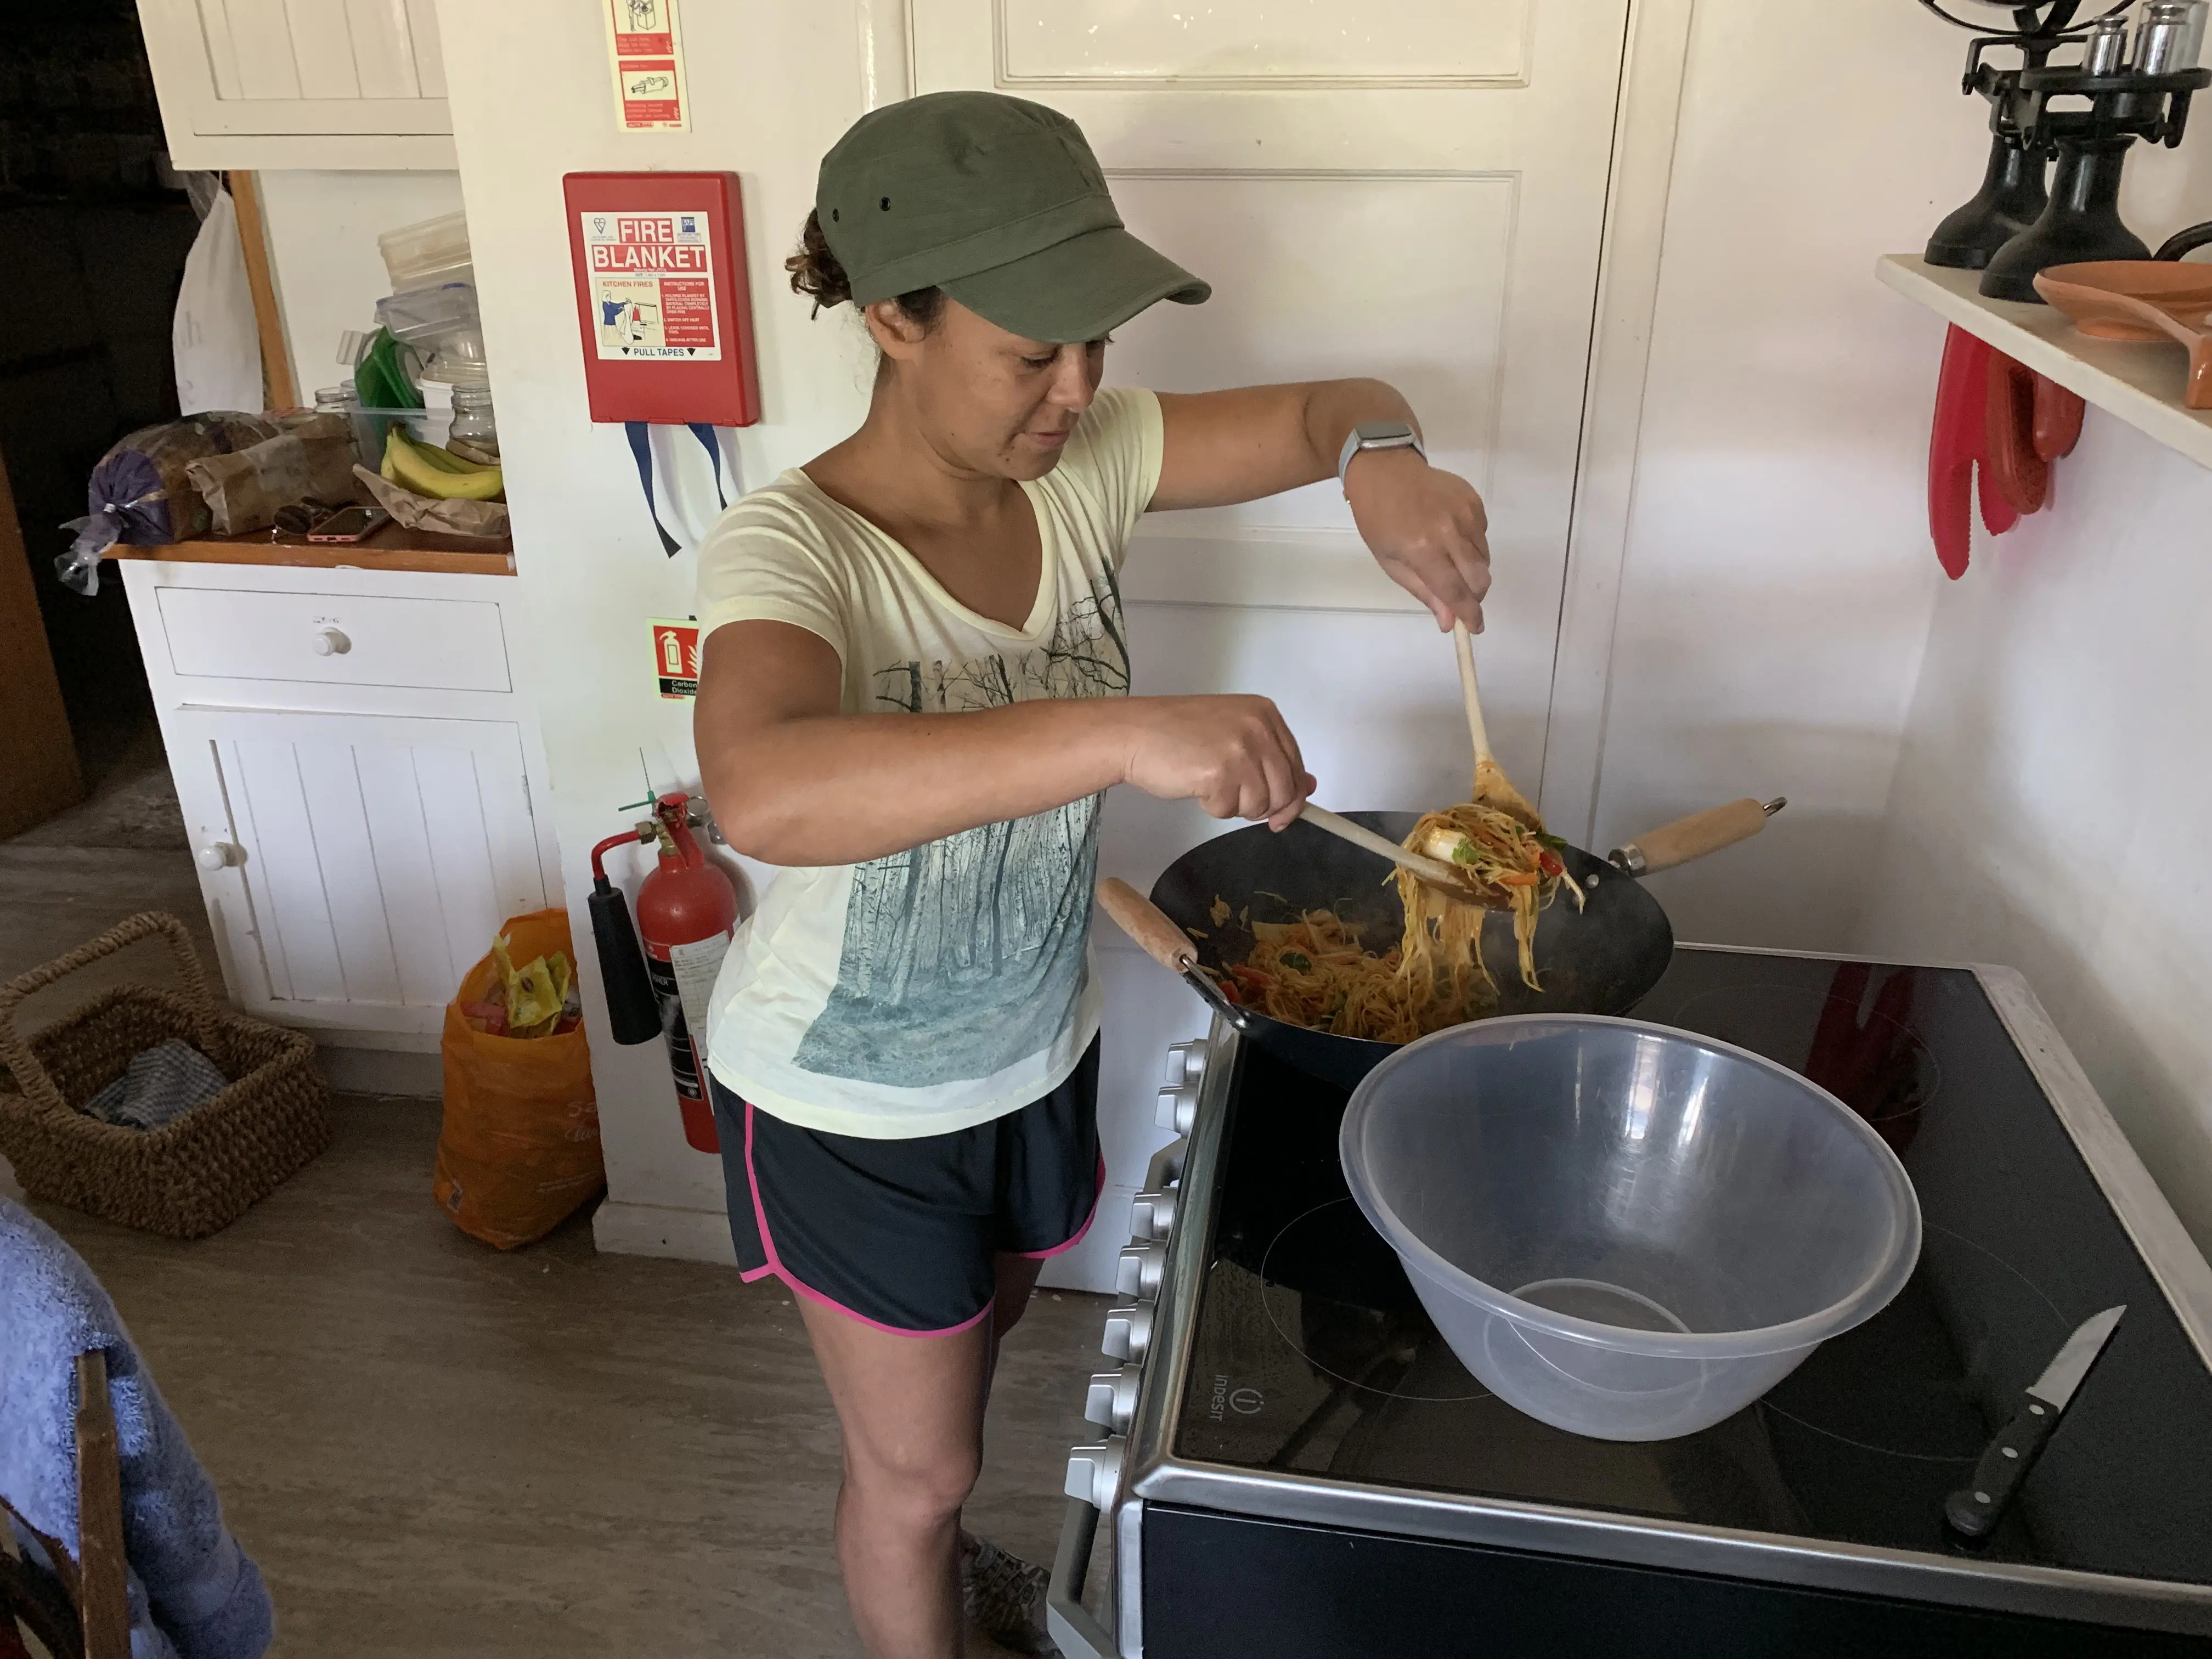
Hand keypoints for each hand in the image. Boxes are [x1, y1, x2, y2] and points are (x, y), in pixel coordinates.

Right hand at [1120, 695, 1315, 829]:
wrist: (1134, 732)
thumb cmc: (1177, 734)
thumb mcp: (1232, 735)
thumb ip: (1270, 758)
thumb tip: (1308, 787)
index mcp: (1265, 714)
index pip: (1296, 765)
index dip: (1290, 797)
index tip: (1281, 814)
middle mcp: (1258, 728)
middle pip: (1284, 790)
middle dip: (1263, 807)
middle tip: (1234, 800)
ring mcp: (1241, 750)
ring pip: (1259, 804)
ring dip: (1234, 805)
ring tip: (1209, 783)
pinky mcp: (1221, 773)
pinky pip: (1229, 810)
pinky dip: (1213, 807)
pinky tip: (1196, 786)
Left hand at [1343, 447, 1490, 631]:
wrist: (1385, 470)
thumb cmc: (1379, 520)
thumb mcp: (1391, 562)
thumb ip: (1424, 592)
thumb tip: (1449, 622)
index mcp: (1423, 549)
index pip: (1456, 592)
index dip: (1469, 615)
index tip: (1475, 629)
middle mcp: (1449, 531)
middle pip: (1479, 578)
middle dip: (1474, 596)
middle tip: (1461, 598)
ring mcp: (1465, 513)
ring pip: (1484, 558)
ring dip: (1472, 570)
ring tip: (1448, 559)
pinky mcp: (1474, 500)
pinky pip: (1482, 535)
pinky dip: (1472, 545)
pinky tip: (1451, 536)